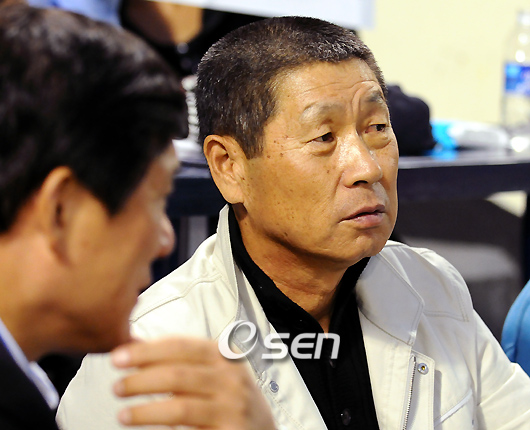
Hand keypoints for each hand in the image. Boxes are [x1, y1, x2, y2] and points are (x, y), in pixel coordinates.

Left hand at [111, 337, 275, 428]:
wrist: (263, 429)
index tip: (119, 355)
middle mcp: (231, 378)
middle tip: (117, 384)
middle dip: (141, 378)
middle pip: (177, 374)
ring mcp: (232, 407)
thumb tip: (137, 348)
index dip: (147, 350)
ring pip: (180, 406)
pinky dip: (162, 427)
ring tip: (123, 412)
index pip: (181, 346)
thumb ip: (184, 361)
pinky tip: (146, 425)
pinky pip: (189, 428)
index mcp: (223, 355)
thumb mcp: (216, 370)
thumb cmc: (231, 397)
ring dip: (146, 409)